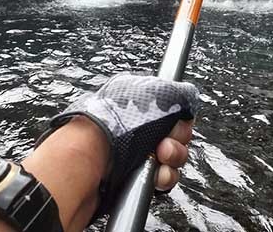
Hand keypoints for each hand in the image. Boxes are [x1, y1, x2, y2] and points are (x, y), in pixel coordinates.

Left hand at [40, 74, 199, 216]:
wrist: (83, 165)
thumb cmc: (110, 125)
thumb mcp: (150, 94)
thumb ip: (175, 93)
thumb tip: (189, 96)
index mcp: (136, 103)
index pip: (171, 111)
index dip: (179, 119)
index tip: (178, 124)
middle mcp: (136, 127)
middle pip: (175, 135)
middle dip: (177, 142)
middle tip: (164, 145)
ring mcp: (135, 154)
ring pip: (172, 159)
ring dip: (172, 161)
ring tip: (160, 161)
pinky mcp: (134, 178)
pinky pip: (162, 178)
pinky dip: (163, 178)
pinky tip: (155, 176)